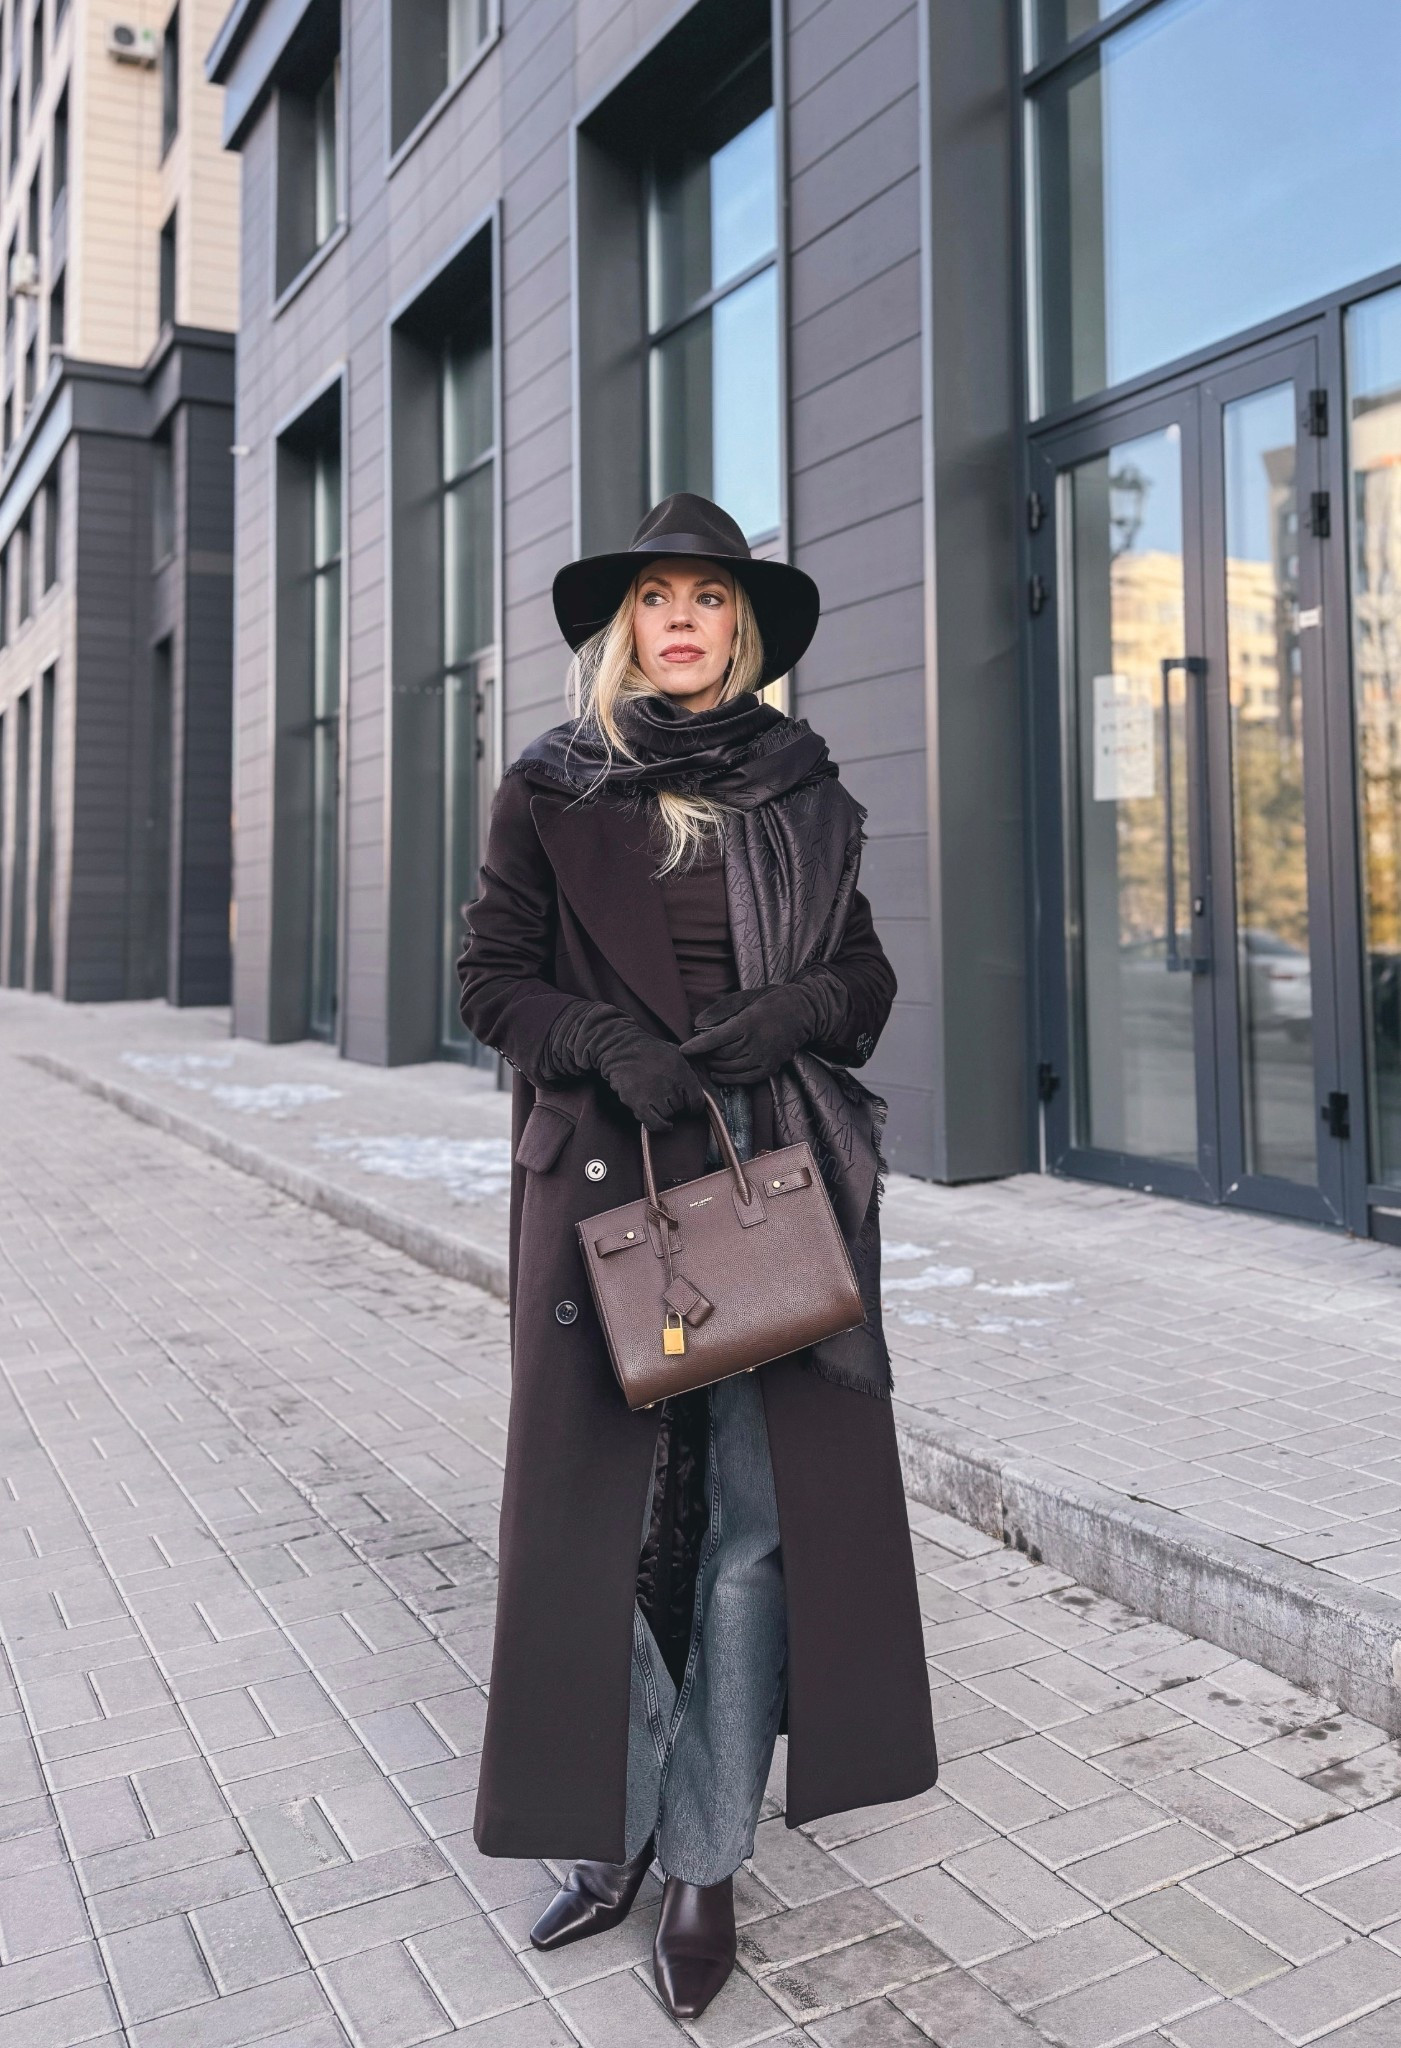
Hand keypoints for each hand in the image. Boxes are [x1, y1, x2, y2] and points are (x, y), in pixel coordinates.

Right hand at [540, 1002, 707, 1130]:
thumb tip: (699, 1082)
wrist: (620, 1048)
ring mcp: (656, 1094)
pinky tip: (663, 1123)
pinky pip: (655, 1124)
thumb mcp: (674, 1052)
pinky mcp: (640, 1103)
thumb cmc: (647, 1049)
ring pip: (668, 1115)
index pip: (697, 1100)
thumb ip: (687, 1069)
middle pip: (682, 1108)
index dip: (694, 1106)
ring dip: (663, 1110)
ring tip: (655, 1098)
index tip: (690, 1107)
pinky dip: (660, 1126)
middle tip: (664, 1094)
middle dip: (676, 1104)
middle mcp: (671, 1083)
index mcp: (682, 1070)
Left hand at [680, 982, 821, 1084]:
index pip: (716, 1039)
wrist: (804, 1012)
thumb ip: (722, 1010)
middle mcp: (755, 1043)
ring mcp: (764, 1057)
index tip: (683, 1050)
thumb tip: (698, 1024)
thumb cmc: (772, 1001)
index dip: (697, 1047)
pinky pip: (744, 1079)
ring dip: (715, 1066)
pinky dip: (728, 1079)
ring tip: (708, 1060)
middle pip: (721, 1056)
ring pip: (730, 1068)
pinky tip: (718, 1075)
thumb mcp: (747, 997)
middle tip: (698, 1051)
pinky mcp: (770, 1068)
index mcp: (748, 1023)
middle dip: (705, 1055)